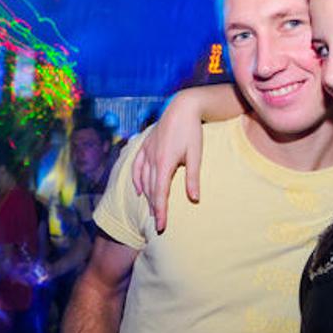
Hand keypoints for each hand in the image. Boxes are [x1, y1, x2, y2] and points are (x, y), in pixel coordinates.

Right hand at [131, 90, 203, 232]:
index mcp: (164, 162)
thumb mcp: (195, 154)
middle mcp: (152, 158)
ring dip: (147, 197)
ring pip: (143, 180)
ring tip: (151, 211)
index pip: (160, 193)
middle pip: (151, 189)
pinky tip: (139, 191)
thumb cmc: (191, 130)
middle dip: (154, 208)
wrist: (182, 107)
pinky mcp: (145, 145)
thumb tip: (194, 199)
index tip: (161, 225)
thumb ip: (192, 177)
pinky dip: (137, 181)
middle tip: (158, 225)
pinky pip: (137, 167)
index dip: (160, 211)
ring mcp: (146, 151)